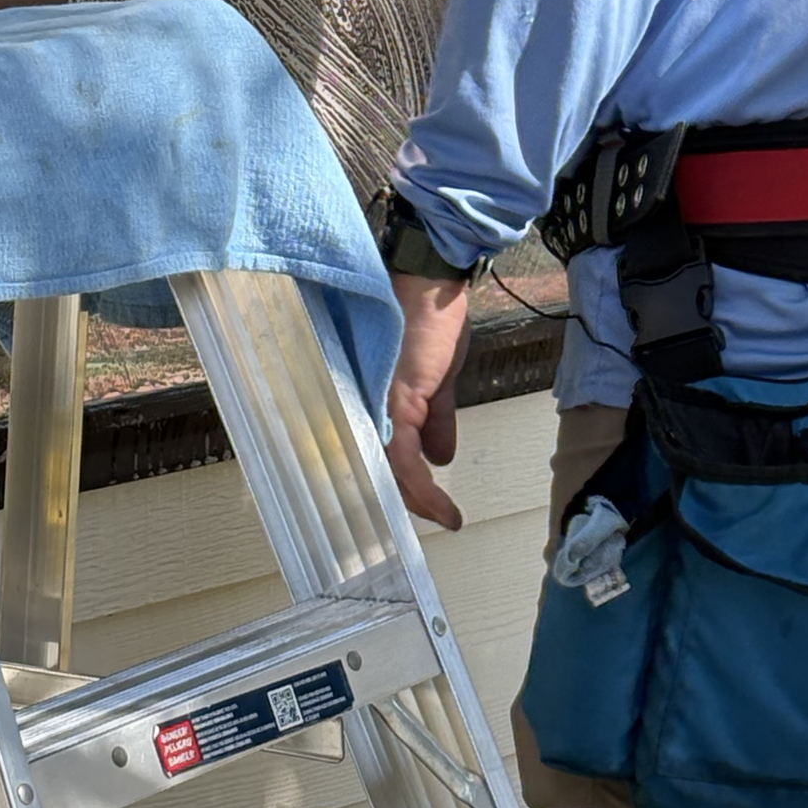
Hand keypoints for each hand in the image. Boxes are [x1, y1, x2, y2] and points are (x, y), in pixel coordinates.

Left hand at [385, 272, 470, 530]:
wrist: (431, 285)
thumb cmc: (432, 323)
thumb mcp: (439, 381)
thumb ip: (436, 419)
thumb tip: (441, 458)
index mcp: (372, 403)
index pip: (372, 456)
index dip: (389, 487)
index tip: (410, 511)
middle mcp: (362, 407)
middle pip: (374, 470)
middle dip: (402, 501)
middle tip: (428, 521)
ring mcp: (373, 407)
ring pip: (386, 472)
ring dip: (417, 501)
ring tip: (444, 517)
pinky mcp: (393, 404)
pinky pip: (403, 461)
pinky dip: (423, 490)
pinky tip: (445, 510)